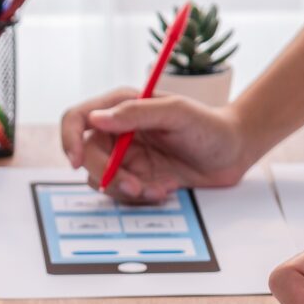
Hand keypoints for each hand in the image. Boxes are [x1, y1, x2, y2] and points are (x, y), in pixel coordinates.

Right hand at [58, 88, 252, 198]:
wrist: (234, 153)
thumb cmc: (210, 126)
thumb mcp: (177, 113)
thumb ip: (136, 113)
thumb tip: (96, 119)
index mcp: (121, 106)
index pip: (78, 118)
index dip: (69, 139)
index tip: (77, 162)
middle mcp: (118, 131)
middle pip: (87, 155)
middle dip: (107, 175)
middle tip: (135, 185)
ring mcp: (126, 156)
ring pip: (101, 180)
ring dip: (125, 190)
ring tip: (157, 188)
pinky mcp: (137, 177)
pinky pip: (121, 194)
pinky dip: (139, 197)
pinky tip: (164, 190)